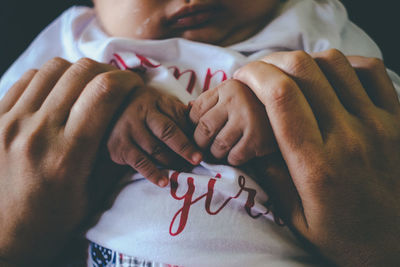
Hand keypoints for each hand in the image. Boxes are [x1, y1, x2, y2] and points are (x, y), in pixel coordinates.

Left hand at [0, 58, 140, 265]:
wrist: (4, 233)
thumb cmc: (54, 218)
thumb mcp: (93, 192)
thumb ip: (113, 153)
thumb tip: (130, 118)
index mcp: (68, 154)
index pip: (103, 93)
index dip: (126, 80)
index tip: (134, 85)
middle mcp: (37, 132)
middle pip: (81, 72)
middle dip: (107, 72)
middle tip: (115, 84)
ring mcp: (10, 122)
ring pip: (53, 69)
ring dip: (78, 72)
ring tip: (87, 87)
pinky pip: (27, 79)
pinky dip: (50, 79)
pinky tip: (59, 94)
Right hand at [107, 86, 201, 186]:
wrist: (111, 110)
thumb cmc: (146, 110)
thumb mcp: (162, 104)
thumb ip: (181, 112)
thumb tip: (203, 118)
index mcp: (156, 102)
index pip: (177, 117)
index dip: (191, 133)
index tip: (204, 146)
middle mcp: (141, 113)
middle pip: (167, 131)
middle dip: (184, 147)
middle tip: (197, 160)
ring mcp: (128, 129)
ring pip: (154, 149)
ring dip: (171, 162)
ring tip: (184, 171)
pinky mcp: (119, 146)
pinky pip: (139, 162)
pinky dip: (152, 173)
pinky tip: (164, 181)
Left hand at [189, 79, 275, 165]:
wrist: (291, 111)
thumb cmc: (255, 104)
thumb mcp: (234, 95)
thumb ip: (212, 101)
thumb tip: (186, 109)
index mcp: (227, 88)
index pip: (196, 111)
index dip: (193, 126)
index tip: (200, 133)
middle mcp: (237, 100)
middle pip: (203, 129)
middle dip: (201, 143)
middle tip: (206, 148)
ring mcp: (248, 119)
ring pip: (218, 146)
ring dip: (216, 154)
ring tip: (221, 152)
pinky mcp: (258, 139)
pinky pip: (234, 156)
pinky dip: (232, 159)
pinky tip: (238, 153)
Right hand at [234, 50, 399, 265]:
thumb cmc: (349, 238)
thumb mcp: (299, 221)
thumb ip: (273, 178)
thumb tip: (252, 142)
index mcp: (316, 165)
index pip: (280, 97)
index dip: (255, 75)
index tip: (241, 75)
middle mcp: (348, 136)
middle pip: (304, 70)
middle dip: (271, 62)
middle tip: (259, 71)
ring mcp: (378, 123)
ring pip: (334, 63)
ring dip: (304, 61)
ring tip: (290, 74)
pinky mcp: (398, 120)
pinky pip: (371, 71)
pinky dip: (344, 64)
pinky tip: (329, 76)